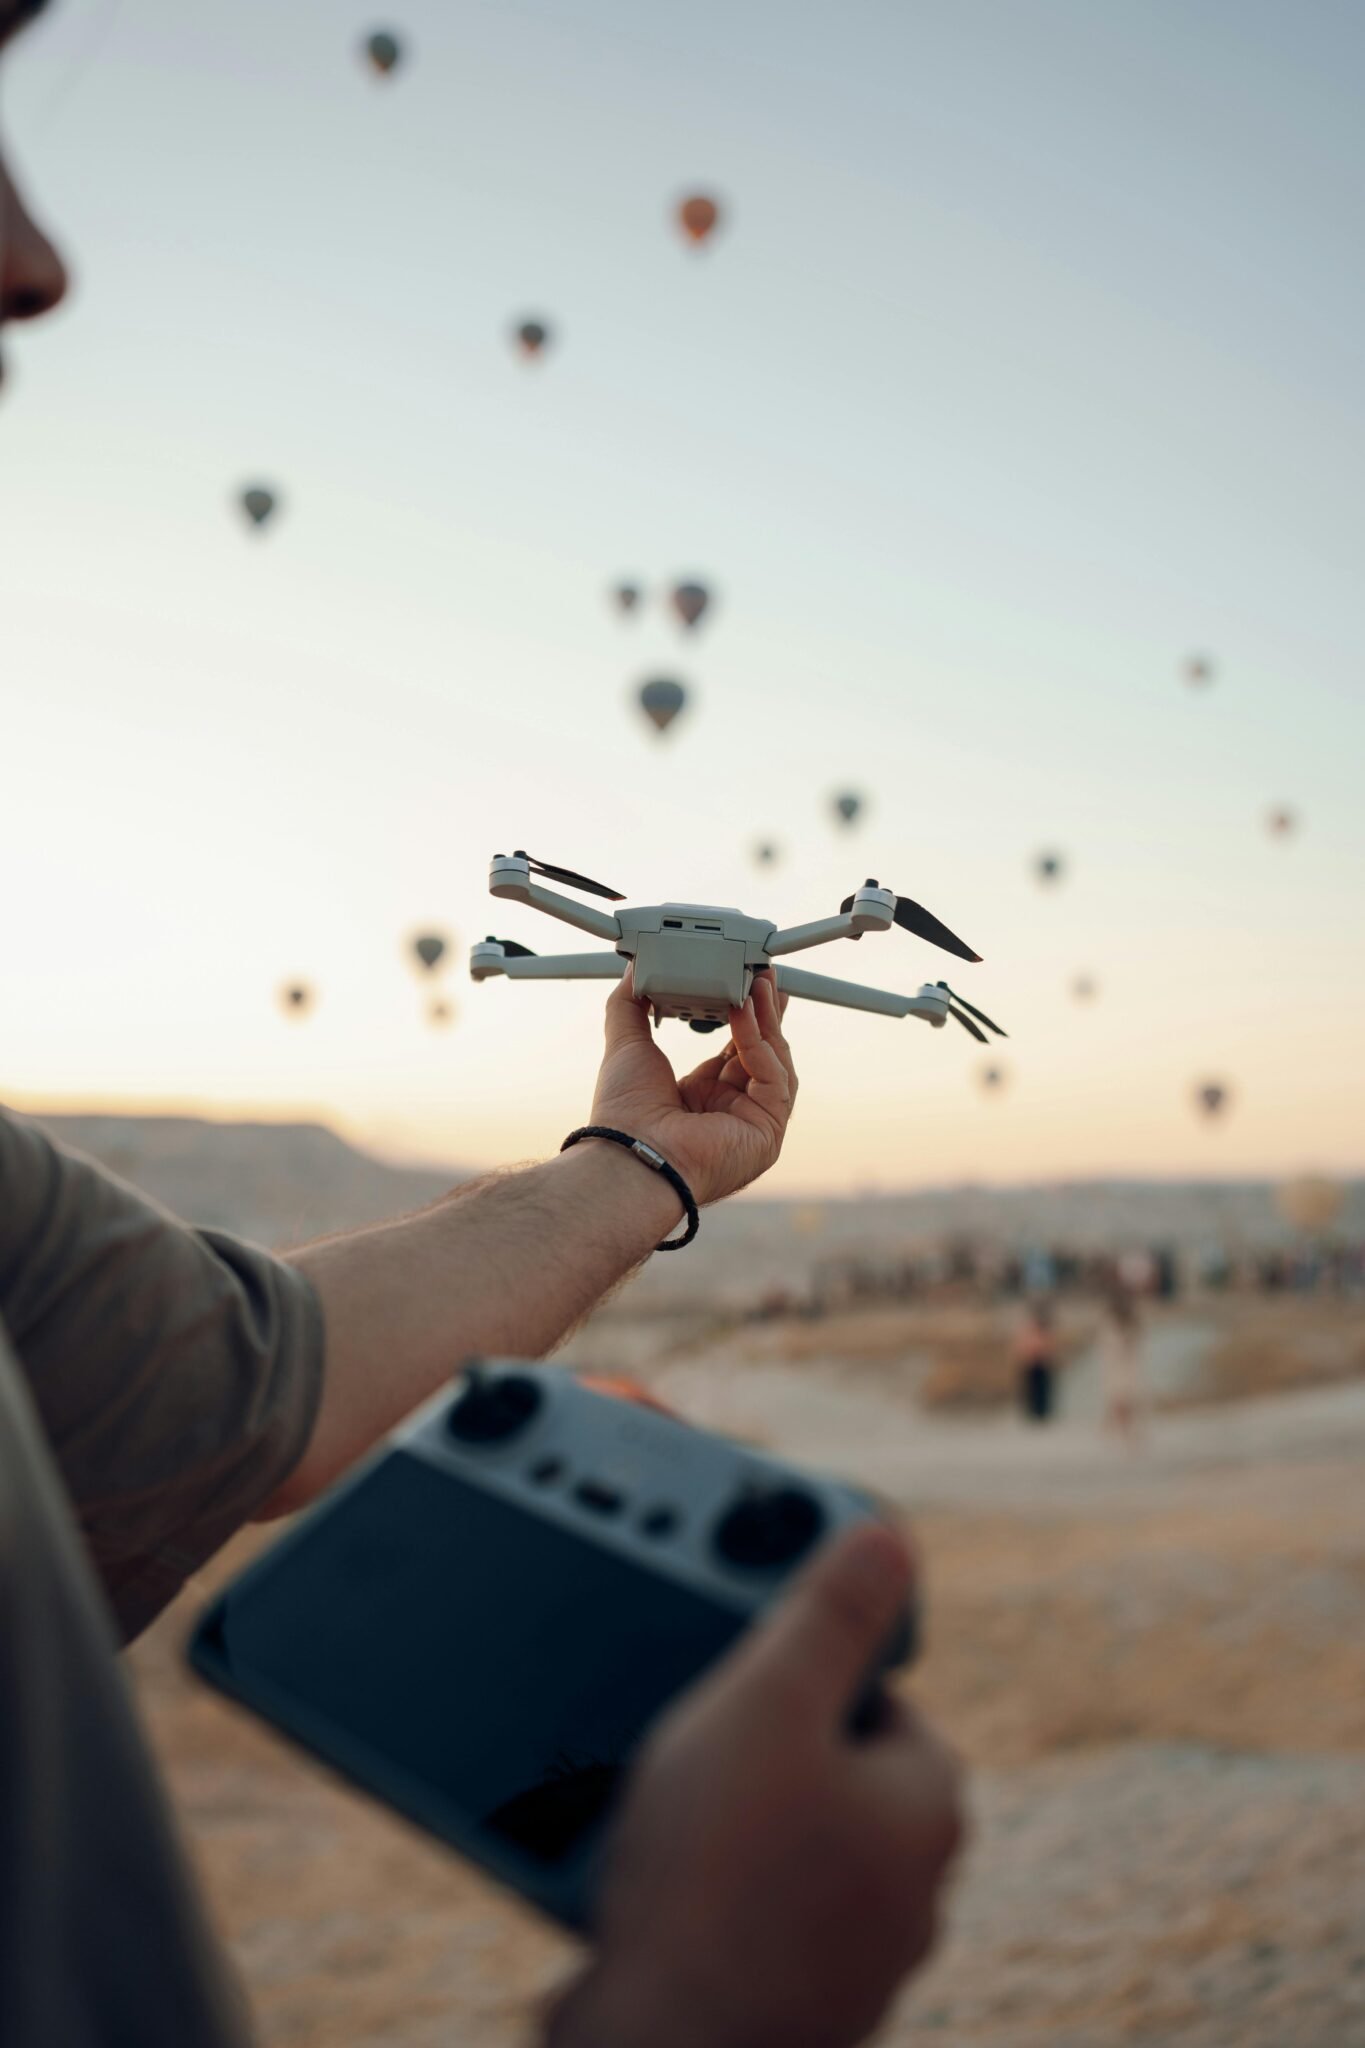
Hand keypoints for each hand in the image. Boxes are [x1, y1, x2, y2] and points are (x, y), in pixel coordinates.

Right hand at [547, 1524, 964, 2047]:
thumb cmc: (719, 1882)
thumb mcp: (768, 1703)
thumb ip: (828, 1615)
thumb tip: (889, 1540)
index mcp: (925, 1806)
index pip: (874, 1696)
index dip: (797, 1673)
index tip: (738, 1674)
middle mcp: (905, 1888)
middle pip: (819, 1769)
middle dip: (748, 1750)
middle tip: (681, 1743)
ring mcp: (846, 1954)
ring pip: (775, 1844)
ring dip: (714, 1821)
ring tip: (650, 1813)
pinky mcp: (782, 2001)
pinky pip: (736, 1912)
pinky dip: (695, 1894)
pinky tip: (643, 1882)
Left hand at [588, 966, 796, 1205]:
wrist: (629, 1152)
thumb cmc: (624, 1114)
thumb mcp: (627, 1045)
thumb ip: (631, 1005)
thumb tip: (637, 968)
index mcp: (703, 1099)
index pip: (737, 1052)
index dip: (746, 1018)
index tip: (748, 984)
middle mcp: (732, 1113)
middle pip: (764, 1055)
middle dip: (767, 1014)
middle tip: (766, 975)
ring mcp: (754, 1125)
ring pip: (776, 1063)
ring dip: (767, 1022)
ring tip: (758, 984)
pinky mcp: (768, 1131)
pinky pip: (774, 1078)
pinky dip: (760, 1043)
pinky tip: (743, 1014)